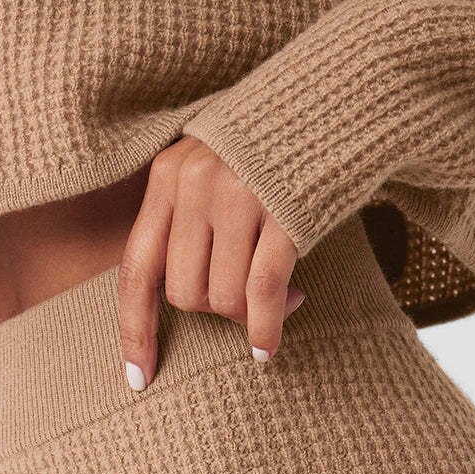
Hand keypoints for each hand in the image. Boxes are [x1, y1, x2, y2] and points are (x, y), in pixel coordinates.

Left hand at [117, 136, 304, 390]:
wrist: (339, 95)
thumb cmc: (276, 147)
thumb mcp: (217, 170)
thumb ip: (193, 222)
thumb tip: (193, 301)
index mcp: (167, 177)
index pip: (135, 268)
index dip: (134, 329)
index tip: (137, 378)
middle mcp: (193, 185)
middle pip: (183, 292)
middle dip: (215, 312)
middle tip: (250, 303)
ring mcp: (236, 197)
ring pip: (222, 298)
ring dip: (248, 316)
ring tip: (285, 297)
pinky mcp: (281, 212)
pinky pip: (262, 292)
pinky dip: (265, 328)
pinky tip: (269, 347)